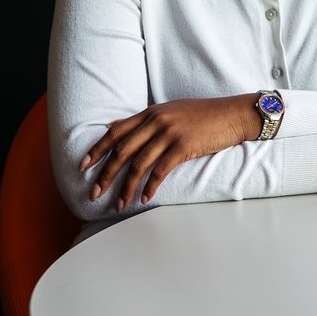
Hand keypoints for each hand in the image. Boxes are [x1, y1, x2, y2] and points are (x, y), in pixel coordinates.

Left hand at [82, 95, 255, 211]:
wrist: (234, 114)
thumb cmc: (205, 115)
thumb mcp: (172, 110)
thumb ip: (146, 119)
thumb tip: (114, 126)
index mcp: (152, 112)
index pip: (116, 131)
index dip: (97, 149)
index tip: (83, 166)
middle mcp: (157, 120)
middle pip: (122, 150)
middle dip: (105, 174)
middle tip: (94, 193)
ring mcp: (170, 132)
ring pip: (138, 164)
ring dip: (125, 187)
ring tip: (118, 204)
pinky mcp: (184, 146)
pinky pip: (160, 170)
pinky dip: (149, 187)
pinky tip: (144, 198)